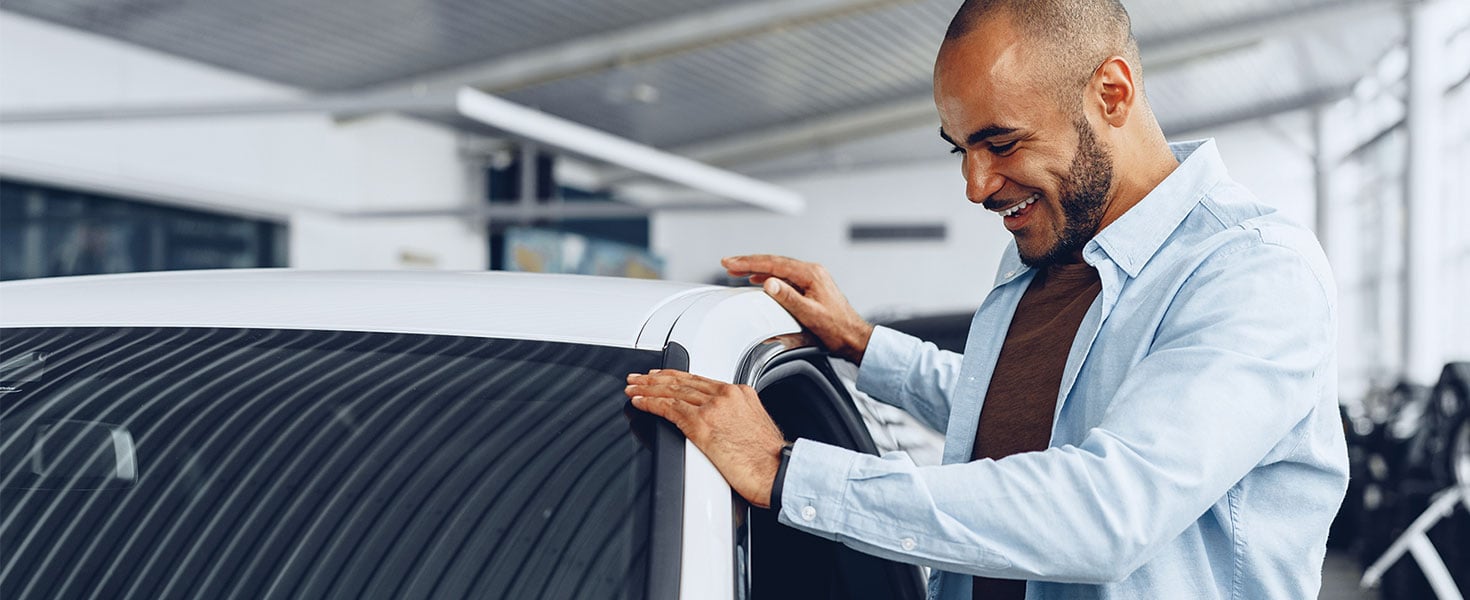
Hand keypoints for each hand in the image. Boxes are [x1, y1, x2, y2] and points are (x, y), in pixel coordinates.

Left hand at [626, 369, 785, 507]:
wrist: (777, 470)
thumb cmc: (769, 459)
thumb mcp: (754, 426)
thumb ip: (734, 418)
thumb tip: (720, 424)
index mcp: (739, 393)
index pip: (698, 380)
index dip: (675, 377)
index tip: (660, 376)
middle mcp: (725, 395)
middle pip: (682, 381)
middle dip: (656, 379)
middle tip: (637, 379)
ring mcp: (713, 408)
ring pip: (672, 391)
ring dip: (647, 390)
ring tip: (632, 389)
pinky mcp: (701, 425)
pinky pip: (668, 408)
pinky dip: (650, 404)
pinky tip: (639, 403)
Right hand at [722, 255, 874, 363]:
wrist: (854, 338)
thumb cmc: (837, 329)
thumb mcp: (810, 315)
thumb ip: (788, 298)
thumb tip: (769, 283)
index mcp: (811, 274)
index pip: (773, 264)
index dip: (749, 263)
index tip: (731, 262)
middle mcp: (812, 272)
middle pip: (774, 263)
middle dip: (749, 263)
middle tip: (729, 264)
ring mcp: (812, 279)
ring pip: (779, 269)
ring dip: (757, 269)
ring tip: (738, 271)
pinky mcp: (811, 287)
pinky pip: (785, 277)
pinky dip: (769, 277)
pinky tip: (761, 281)